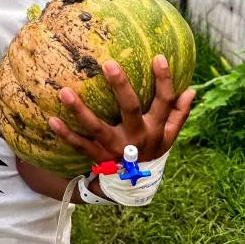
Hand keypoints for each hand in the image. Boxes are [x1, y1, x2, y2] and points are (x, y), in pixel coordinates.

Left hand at [48, 55, 194, 162]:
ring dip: (80, 110)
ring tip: (64, 91)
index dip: (164, 80)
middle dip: (120, 86)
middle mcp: (137, 137)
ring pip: (97, 127)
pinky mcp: (99, 156)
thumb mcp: (169, 136)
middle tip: (108, 64)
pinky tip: (52, 119)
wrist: (135, 186)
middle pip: (130, 108)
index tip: (158, 57)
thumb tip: (192, 90)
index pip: (164, 102)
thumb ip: (179, 114)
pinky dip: (66, 134)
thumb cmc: (150, 150)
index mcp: (156, 128)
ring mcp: (116, 148)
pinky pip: (80, 145)